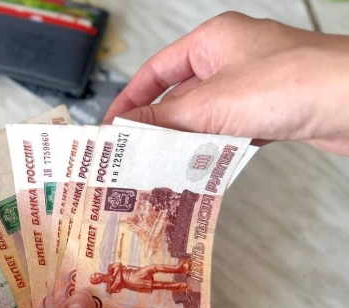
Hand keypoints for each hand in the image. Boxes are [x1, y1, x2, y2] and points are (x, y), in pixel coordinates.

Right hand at [105, 12, 348, 155]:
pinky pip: (229, 130)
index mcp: (212, 41)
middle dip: (158, 125)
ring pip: (205, 116)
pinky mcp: (270, 110)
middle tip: (133, 153)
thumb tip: (125, 127)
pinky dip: (213, 148)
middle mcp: (231, 59)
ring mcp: (252, 85)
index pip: (157, 69)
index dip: (131, 97)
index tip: (113, 124)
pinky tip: (201, 167)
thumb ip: (164, 118)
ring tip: (160, 166)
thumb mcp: (212, 103)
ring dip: (185, 141)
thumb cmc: (292, 83)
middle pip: (180, 95)